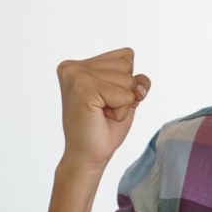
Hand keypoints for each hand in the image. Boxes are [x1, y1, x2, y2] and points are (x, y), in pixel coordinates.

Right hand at [56, 47, 151, 171]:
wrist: (89, 155)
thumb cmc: (105, 126)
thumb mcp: (126, 94)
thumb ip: (136, 79)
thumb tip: (139, 84)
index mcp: (79, 64)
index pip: (126, 55)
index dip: (126, 81)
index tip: (107, 98)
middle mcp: (73, 67)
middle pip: (128, 65)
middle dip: (124, 92)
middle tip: (103, 108)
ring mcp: (76, 76)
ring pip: (128, 79)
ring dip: (122, 102)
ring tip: (101, 113)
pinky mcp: (84, 89)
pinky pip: (125, 95)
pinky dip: (120, 110)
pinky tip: (101, 117)